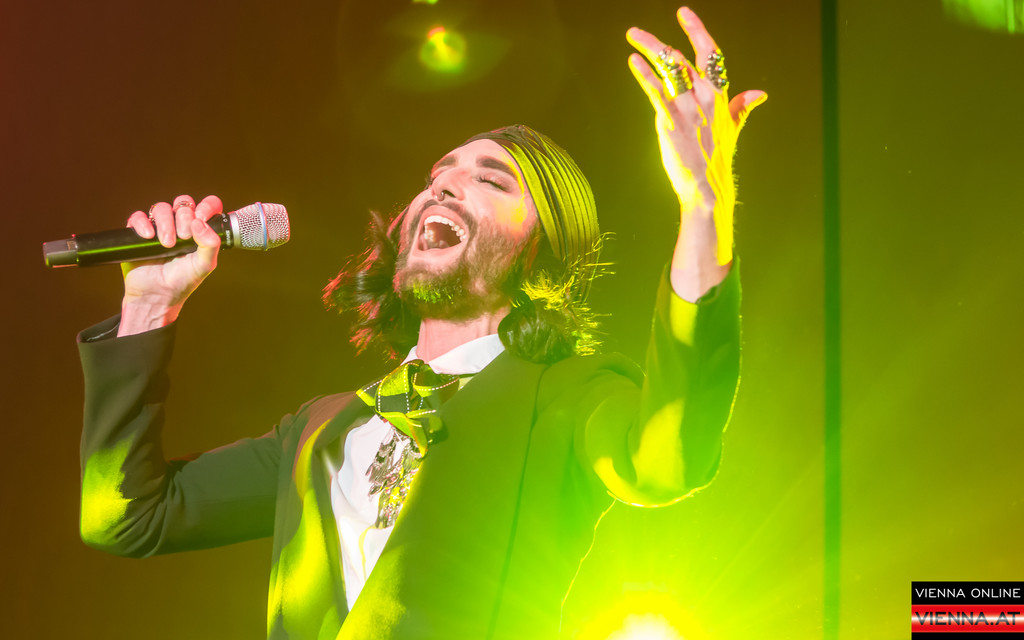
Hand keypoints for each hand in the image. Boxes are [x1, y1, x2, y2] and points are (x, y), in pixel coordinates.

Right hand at [118, 194, 222, 335]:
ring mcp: (159, 228)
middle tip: (183, 238)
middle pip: (183, 203)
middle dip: (184, 219)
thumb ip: (210, 245)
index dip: (206, 206)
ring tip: (167, 244)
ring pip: (162, 208)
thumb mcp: (204, 266)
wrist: (156, 296)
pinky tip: (148, 236)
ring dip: (165, 223)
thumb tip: (199, 222)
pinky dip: (143, 223)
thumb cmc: (182, 282)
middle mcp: (180, 226)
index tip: (201, 218)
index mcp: (199, 231)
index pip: (207, 206)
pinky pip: (139, 216)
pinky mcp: (138, 233)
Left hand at [627, 7, 764, 265]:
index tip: (683, 13)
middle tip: (635, 31)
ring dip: (648, 50)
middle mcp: (704, 96)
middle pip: (681, 57)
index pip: (710, 53)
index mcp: (720, 94)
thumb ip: (741, 106)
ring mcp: (687, 107)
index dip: (697, 30)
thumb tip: (760, 93)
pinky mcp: (670, 121)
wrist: (707, 186)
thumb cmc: (717, 157)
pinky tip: (633, 61)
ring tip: (632, 37)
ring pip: (667, 69)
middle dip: (657, 42)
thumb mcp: (733, 128)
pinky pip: (655, 91)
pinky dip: (643, 74)